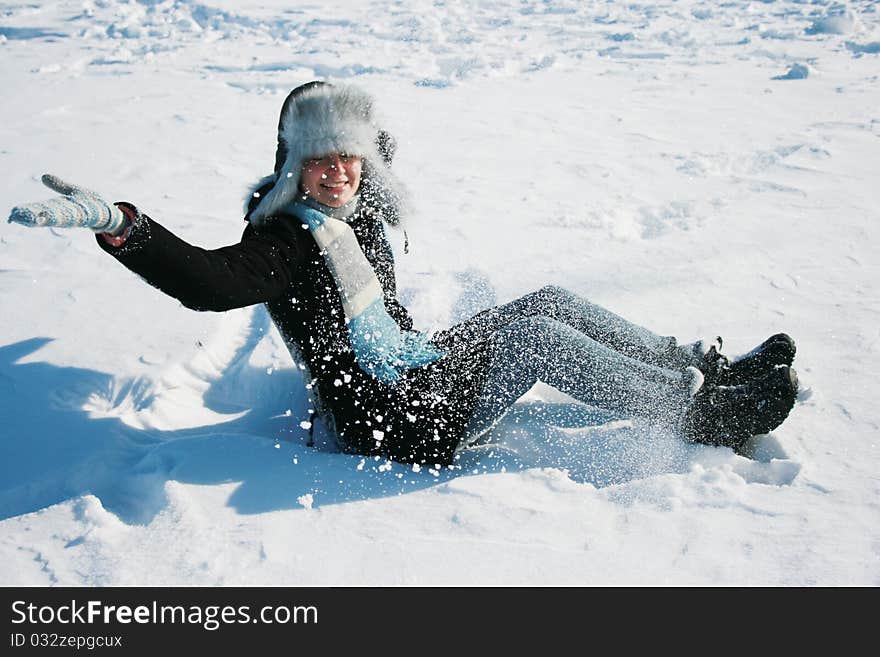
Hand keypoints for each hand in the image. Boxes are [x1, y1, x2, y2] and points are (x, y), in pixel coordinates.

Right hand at [8, 174, 126, 234]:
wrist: (111, 213)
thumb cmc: (91, 203)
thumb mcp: (72, 191)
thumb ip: (59, 185)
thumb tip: (43, 176)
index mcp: (61, 208)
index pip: (42, 209)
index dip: (28, 211)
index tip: (14, 214)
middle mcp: (66, 214)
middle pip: (46, 215)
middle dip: (31, 216)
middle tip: (15, 217)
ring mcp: (77, 217)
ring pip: (59, 219)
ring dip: (45, 219)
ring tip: (30, 220)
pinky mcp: (89, 217)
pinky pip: (77, 217)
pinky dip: (70, 216)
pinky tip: (59, 217)